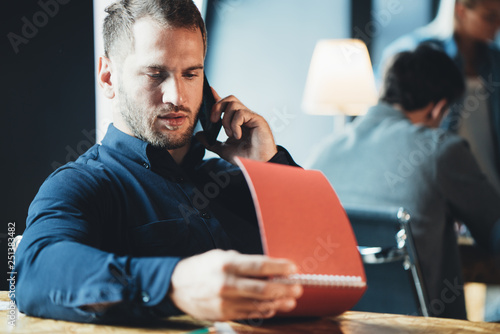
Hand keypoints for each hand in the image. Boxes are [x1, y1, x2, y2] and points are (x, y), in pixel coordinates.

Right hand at [168, 249, 302, 320]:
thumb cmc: (201, 267)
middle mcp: (226, 284)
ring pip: (259, 305)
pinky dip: (264, 311)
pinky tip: (273, 307)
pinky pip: (249, 314)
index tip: (293, 268)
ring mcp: (225, 302)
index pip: (259, 266)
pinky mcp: (223, 315)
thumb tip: (269, 270)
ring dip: (278, 303)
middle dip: (284, 289)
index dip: (279, 268)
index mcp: (226, 264)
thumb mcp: (221, 256)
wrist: (175, 286)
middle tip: (298, 287)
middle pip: (263, 289)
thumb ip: (244, 263)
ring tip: (291, 300)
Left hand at [196, 88, 277, 163]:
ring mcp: (251, 116)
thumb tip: (198, 135)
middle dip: (218, 107)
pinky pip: (240, 113)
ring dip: (226, 119)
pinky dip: (235, 125)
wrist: (257, 164)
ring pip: (233, 104)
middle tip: (213, 121)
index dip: (217, 96)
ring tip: (230, 134)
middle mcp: (244, 116)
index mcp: (236, 121)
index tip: (208, 91)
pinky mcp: (257, 119)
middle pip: (229, 99)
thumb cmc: (245, 157)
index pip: (226, 104)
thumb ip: (210, 142)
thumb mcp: (223, 149)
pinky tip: (238, 136)